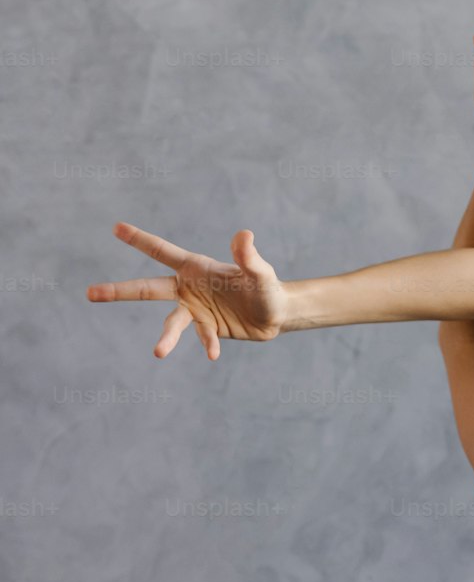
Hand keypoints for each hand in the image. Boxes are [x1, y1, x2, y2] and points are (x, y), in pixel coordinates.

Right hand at [86, 222, 286, 360]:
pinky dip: (206, 344)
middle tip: (90, 293)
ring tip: (158, 352)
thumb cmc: (267, 287)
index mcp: (196, 268)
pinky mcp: (205, 328)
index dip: (139, 240)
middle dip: (118, 291)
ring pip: (171, 322)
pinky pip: (200, 336)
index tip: (116, 227)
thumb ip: (249, 257)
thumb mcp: (259, 273)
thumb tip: (244, 235)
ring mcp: (194, 309)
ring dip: (166, 337)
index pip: (162, 251)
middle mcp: (189, 287)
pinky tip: (213, 354)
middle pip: (148, 289)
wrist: (276, 315)